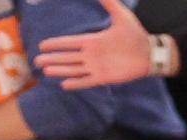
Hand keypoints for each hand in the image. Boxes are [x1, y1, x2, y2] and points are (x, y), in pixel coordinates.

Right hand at [35, 0, 153, 89]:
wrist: (149, 53)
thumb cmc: (136, 35)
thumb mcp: (122, 16)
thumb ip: (110, 3)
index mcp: (93, 41)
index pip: (70, 43)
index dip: (56, 44)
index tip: (42, 44)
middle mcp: (91, 55)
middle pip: (67, 58)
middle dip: (52, 59)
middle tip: (37, 61)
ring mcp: (96, 67)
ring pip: (73, 70)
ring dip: (60, 70)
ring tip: (46, 71)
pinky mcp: (103, 78)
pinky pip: (86, 81)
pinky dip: (76, 83)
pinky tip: (64, 84)